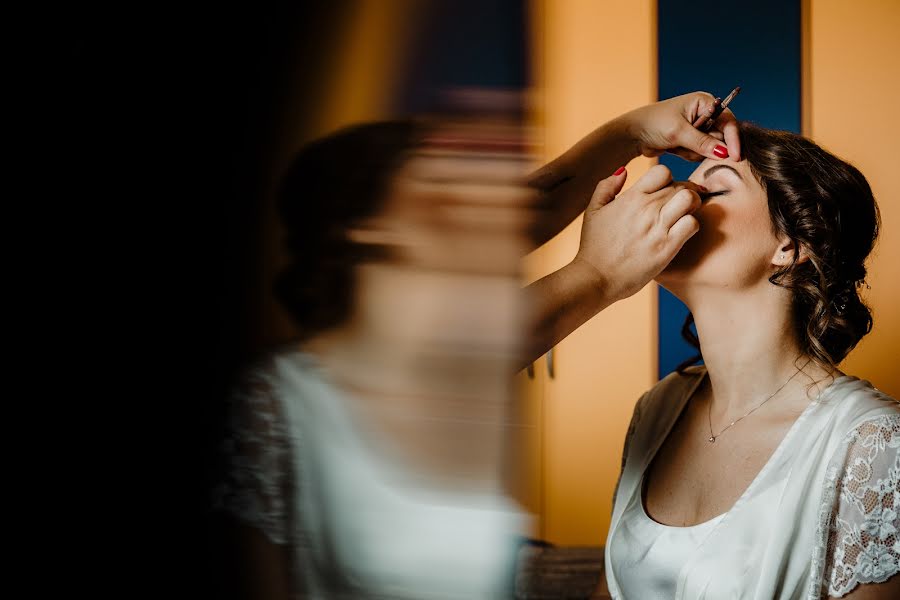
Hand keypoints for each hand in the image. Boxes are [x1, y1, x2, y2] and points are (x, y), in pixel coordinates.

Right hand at [573, 164, 703, 301]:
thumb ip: (606, 187)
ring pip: (690, 199)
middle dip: (684, 193)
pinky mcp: (667, 247)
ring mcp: (658, 227)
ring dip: (693, 205)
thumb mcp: (593, 211)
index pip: (662, 171)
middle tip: (678, 207)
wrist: (595, 277)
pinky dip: (691, 226)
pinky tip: (682, 234)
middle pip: (681, 185)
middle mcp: (646, 208)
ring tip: (684, 216)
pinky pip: (692, 224)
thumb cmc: (594, 247)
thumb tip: (624, 171)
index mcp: (631, 197)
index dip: (667, 179)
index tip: (663, 193)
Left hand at [617, 91, 740, 161]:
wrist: (633, 135)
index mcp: (704, 102)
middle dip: (707, 146)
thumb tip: (725, 153)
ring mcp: (698, 128)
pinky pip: (699, 154)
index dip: (733, 139)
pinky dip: (688, 155)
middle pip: (721, 136)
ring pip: (710, 148)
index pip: (728, 121)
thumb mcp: (678, 132)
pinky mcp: (691, 141)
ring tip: (677, 145)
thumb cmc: (653, 124)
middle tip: (690, 147)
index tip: (734, 156)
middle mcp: (704, 113)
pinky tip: (674, 149)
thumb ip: (702, 143)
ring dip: (695, 152)